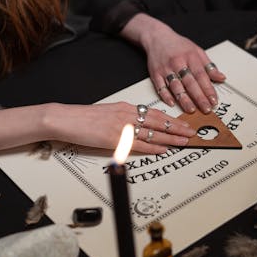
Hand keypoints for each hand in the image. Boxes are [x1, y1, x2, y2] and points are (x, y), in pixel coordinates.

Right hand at [47, 102, 195, 153]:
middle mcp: (127, 114)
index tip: (183, 123)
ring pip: (153, 132)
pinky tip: (163, 149)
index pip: (155, 113)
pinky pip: (139, 143)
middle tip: (191, 132)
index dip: (171, 119)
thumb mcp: (110, 112)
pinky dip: (153, 147)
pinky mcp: (114, 138)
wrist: (65, 119)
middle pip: (159, 121)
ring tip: (184, 141)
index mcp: (126, 107)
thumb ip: (126, 118)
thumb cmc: (85, 118)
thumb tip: (140, 126)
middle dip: (178, 127)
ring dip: (170, 137)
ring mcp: (122, 126)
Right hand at [121, 13, 225, 113]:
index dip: (208, 89)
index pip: (201, 75)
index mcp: (190, 56)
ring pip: (175, 86)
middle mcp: (178, 62)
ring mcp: (165, 69)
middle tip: (206, 109)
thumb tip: (221, 77)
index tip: (214, 100)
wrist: (157, 37)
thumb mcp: (197, 51)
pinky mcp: (155, 73)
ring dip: (183, 99)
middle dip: (199, 97)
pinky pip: (160, 86)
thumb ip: (209, 66)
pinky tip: (172, 103)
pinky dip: (165, 95)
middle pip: (190, 82)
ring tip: (191, 109)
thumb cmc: (178, 45)